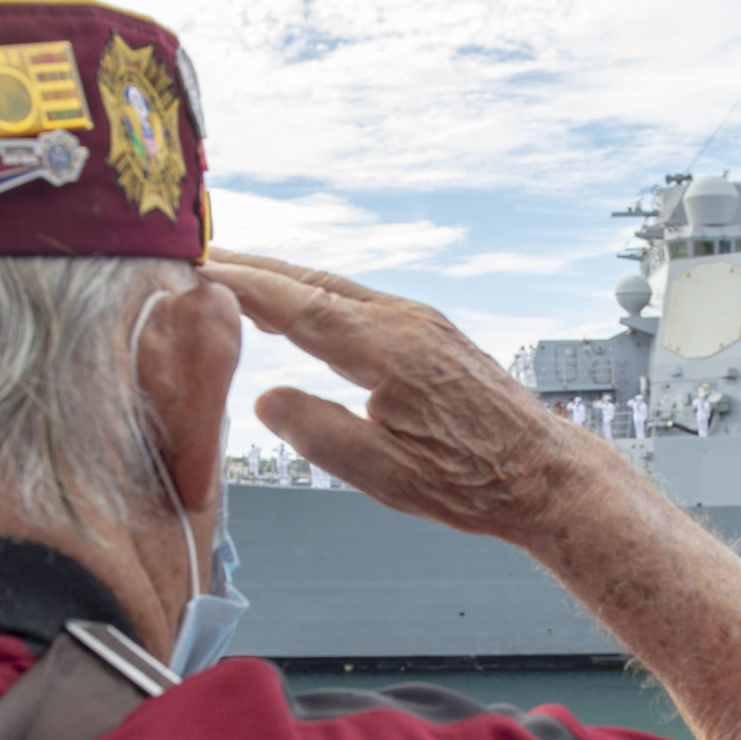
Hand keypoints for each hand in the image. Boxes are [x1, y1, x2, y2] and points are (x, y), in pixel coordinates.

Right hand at [203, 252, 624, 546]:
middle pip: (312, 282)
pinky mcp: (430, 332)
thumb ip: (319, 434)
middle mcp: (405, 321)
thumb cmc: (473, 483)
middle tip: (196, 257)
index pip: (299, 306)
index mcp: (390, 351)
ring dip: (281, 280)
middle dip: (251, 268)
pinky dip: (313, 296)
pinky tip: (295, 307)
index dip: (244, 286)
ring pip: (335, 288)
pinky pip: (357, 301)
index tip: (197, 270)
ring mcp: (420, 322)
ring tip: (229, 276)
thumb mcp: (385, 475)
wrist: (544, 475)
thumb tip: (264, 399)